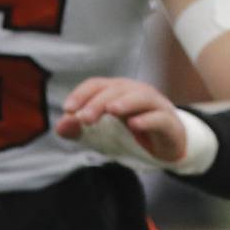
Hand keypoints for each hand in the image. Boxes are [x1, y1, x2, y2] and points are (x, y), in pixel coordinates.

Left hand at [57, 77, 210, 173]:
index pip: (98, 84)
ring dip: (126, 102)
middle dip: (99, 102)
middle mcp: (137, 92)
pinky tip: (135, 125)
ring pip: (141, 97)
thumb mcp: (100, 134)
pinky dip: (148, 119)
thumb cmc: (132, 134)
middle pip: (118, 89)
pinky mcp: (169, 122)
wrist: (168, 145)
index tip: (68, 110)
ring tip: (112, 110)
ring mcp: (156, 106)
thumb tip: (60, 126)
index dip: (82, 93)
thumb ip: (79, 130)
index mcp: (118, 91)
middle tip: (85, 119)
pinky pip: (160, 117)